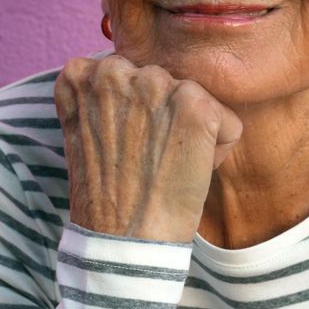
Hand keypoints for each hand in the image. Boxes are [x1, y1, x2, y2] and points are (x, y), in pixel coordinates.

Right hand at [55, 55, 241, 241]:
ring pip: (193, 98)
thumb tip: (143, 86)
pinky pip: (227, 122)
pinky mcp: (194, 105)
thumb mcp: (84, 133)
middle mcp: (115, 70)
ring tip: (165, 165)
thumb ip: (102, 98)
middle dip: (163, 116)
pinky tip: (190, 171)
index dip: (132, 113)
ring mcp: (156, 84)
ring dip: (190, 130)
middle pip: (161, 82)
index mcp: (81, 74)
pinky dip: (219, 150)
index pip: (125, 73)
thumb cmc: (107, 197)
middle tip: (146, 158)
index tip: (123, 146)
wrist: (123, 238)